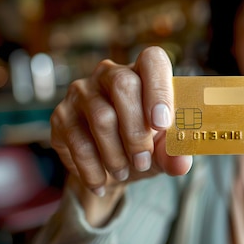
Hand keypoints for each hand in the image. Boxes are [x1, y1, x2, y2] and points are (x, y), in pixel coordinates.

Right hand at [50, 47, 191, 197]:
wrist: (110, 168)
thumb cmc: (144, 147)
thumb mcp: (163, 151)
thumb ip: (173, 153)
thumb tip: (181, 162)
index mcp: (143, 72)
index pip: (152, 60)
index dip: (159, 88)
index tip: (163, 124)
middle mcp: (110, 73)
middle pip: (124, 86)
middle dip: (137, 131)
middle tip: (143, 161)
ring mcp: (82, 91)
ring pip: (101, 117)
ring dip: (116, 154)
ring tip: (124, 172)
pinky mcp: (61, 115)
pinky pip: (78, 142)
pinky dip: (93, 169)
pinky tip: (102, 183)